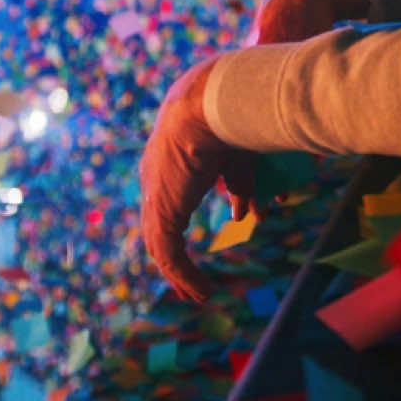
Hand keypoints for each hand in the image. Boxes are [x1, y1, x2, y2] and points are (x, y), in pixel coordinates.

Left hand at [139, 56, 256, 304]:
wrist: (208, 105)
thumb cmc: (227, 120)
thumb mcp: (237, 160)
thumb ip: (240, 188)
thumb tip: (245, 216)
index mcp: (169, 159)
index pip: (170, 196)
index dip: (181, 219)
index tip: (190, 242)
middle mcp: (155, 178)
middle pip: (161, 225)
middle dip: (175, 254)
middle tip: (187, 278)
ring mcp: (155, 197)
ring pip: (161, 244)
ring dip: (179, 273)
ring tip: (198, 294)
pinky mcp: (161, 214)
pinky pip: (168, 256)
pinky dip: (183, 276)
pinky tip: (201, 292)